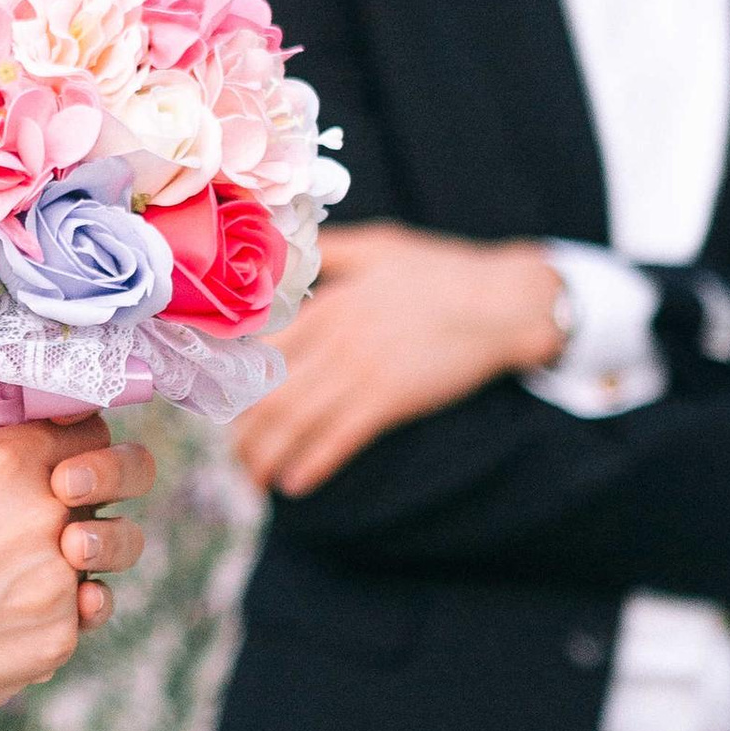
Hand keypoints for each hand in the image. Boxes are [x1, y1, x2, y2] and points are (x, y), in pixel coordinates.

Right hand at [0, 397, 156, 730]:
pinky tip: (28, 605)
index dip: (74, 432)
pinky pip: (87, 607)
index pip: (86, 422)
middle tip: (77, 489)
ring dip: (97, 542)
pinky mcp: (60, 639)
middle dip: (110, 474)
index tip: (61, 447)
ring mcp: (60, 582)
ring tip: (64, 551)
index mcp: (6, 461)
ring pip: (114, 544)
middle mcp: (45, 516)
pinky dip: (66, 604)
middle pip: (124, 473)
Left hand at [232, 223, 566, 499]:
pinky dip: (312, 463)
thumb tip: (290, 248)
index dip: (238, 387)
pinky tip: (295, 484)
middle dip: (244, 434)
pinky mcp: (390, 398)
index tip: (226, 411)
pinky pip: (339, 437)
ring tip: (255, 482)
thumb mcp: (379, 246)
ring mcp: (361, 369)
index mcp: (328, 303)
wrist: (503, 300)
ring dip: (268, 456)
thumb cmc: (444, 271)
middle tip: (234, 459)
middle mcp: (335, 338)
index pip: (262, 351)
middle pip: (269, 393)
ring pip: (295, 420)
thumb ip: (330, 251)